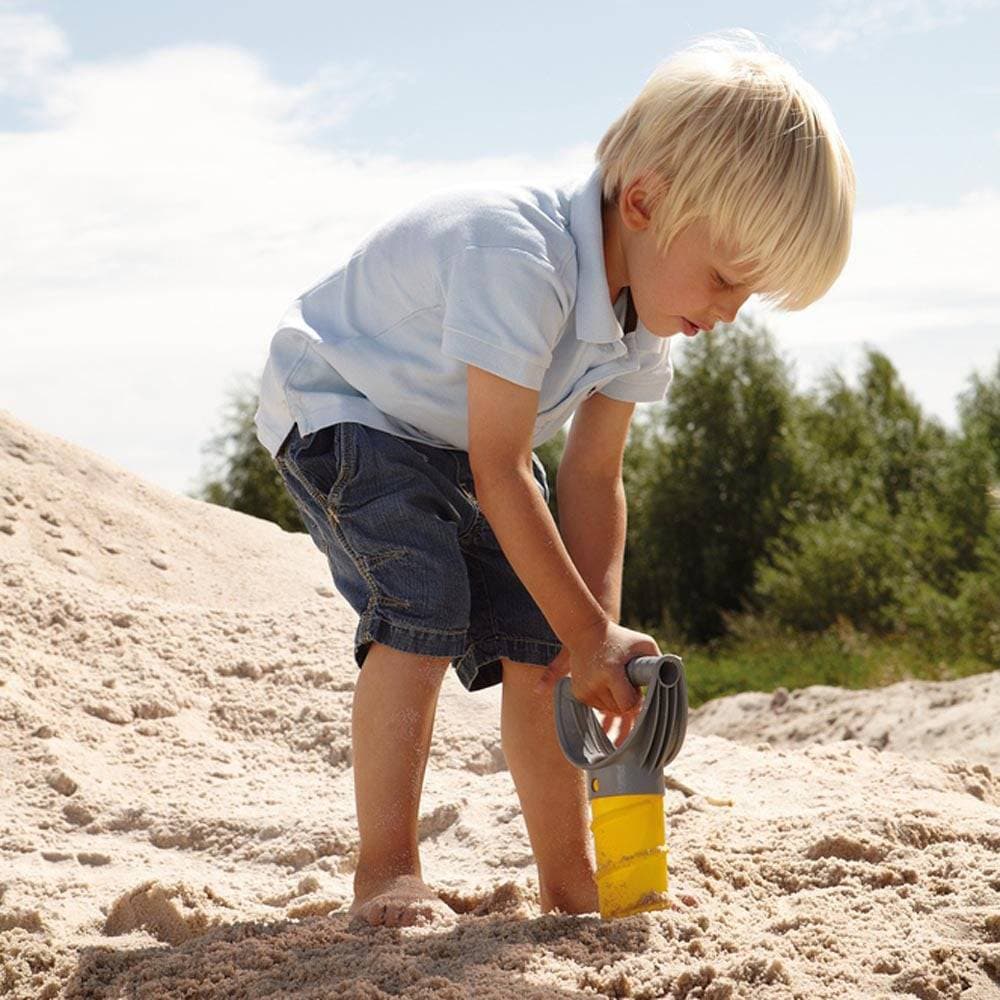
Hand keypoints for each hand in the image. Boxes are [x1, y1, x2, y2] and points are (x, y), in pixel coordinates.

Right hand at [534, 618, 659, 747]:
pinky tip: (604, 682)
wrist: (585, 632)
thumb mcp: (643, 643)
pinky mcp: (577, 693)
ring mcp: (583, 690)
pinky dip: (604, 698)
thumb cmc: (619, 637)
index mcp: (610, 672)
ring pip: (608, 710)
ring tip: (615, 680)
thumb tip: (673, 677)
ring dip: (615, 700)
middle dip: (626, 700)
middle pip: (618, 710)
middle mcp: (594, 684)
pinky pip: (598, 706)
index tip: (637, 689)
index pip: (628, 705)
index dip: (636, 700)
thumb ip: (659, 660)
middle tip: (627, 681)